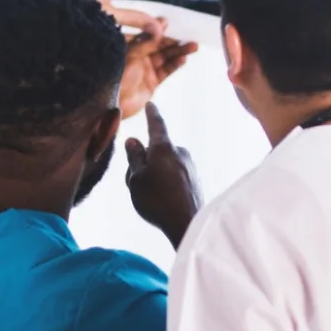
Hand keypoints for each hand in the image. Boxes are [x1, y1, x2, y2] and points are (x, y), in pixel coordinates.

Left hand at [119, 31, 196, 120]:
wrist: (113, 104)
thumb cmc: (114, 78)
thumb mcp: (130, 55)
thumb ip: (145, 42)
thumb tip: (159, 28)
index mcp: (128, 47)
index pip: (147, 35)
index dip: (158, 29)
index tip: (169, 23)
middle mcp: (138, 57)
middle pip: (159, 46)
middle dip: (173, 41)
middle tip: (188, 37)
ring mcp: (146, 69)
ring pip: (165, 58)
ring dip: (179, 52)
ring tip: (193, 47)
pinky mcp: (152, 82)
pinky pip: (166, 71)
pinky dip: (175, 65)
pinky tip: (183, 60)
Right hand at [124, 103, 201, 247]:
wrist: (188, 225)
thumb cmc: (157, 201)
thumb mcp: (136, 178)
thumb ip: (134, 157)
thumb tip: (134, 140)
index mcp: (164, 148)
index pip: (156, 125)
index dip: (152, 115)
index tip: (152, 105)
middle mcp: (181, 153)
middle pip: (158, 151)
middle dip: (145, 162)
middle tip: (135, 182)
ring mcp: (191, 168)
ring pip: (165, 166)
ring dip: (155, 175)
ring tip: (149, 196)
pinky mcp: (196, 182)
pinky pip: (175, 177)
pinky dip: (167, 184)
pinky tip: (164, 202)